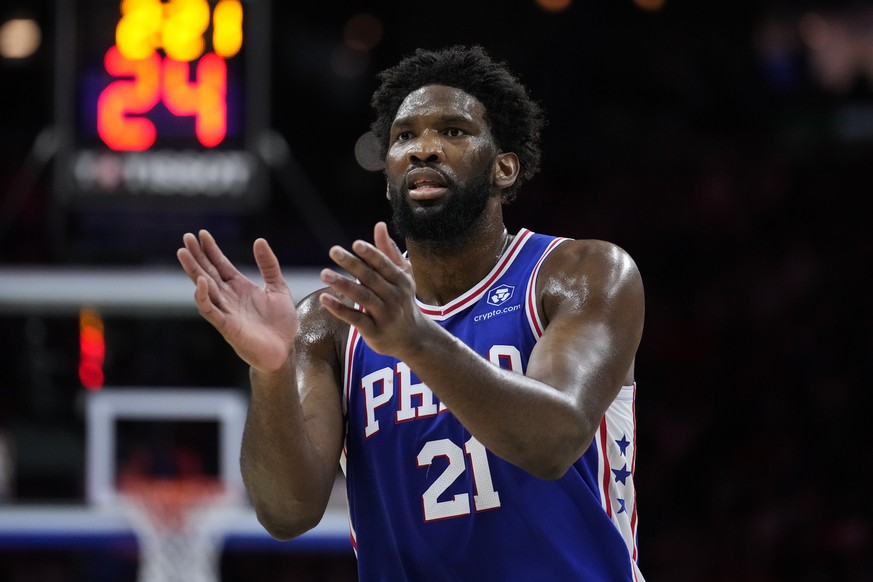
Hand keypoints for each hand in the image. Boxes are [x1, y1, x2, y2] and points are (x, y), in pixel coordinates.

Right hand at [177, 230, 297, 373]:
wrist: (285, 350)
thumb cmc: (281, 323)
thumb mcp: (278, 288)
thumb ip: (269, 266)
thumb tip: (259, 240)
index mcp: (240, 287)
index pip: (221, 265)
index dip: (211, 250)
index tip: (202, 234)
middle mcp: (229, 297)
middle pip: (208, 272)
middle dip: (197, 256)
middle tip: (186, 238)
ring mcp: (226, 311)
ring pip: (204, 288)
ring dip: (193, 271)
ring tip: (183, 253)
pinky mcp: (227, 326)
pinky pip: (211, 310)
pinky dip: (204, 297)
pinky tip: (200, 282)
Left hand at [318, 222, 425, 355]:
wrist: (413, 338)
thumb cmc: (403, 300)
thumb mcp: (402, 276)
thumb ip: (389, 251)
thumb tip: (379, 224)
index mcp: (401, 281)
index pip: (385, 265)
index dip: (371, 254)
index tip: (356, 244)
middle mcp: (395, 297)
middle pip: (371, 278)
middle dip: (352, 264)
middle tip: (333, 251)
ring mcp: (385, 315)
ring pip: (363, 297)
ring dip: (343, 284)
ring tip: (324, 273)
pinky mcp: (374, 331)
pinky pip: (355, 318)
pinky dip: (339, 309)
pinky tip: (324, 298)